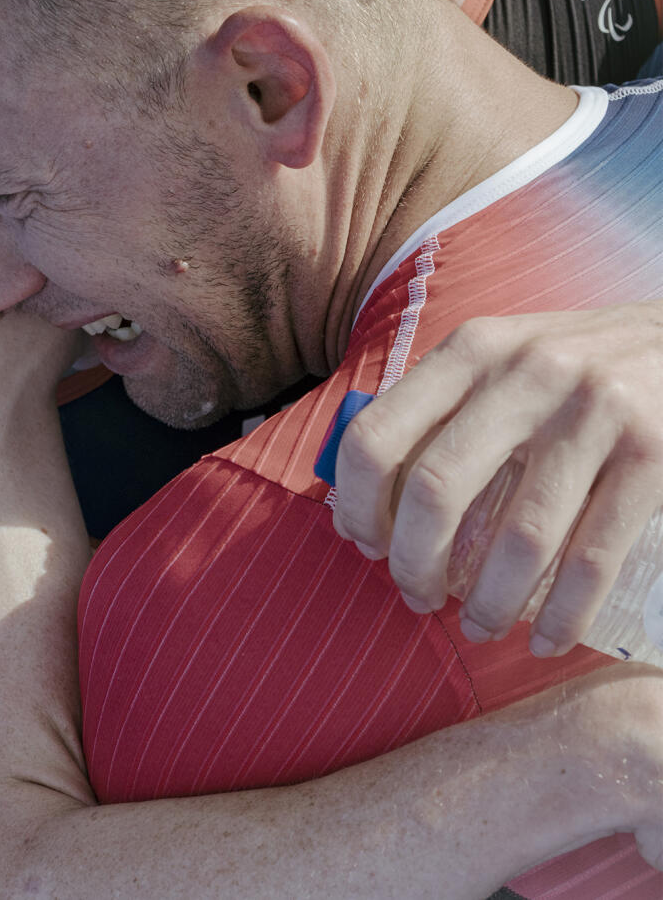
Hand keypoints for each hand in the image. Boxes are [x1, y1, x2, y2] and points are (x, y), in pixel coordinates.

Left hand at [330, 303, 662, 655]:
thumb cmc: (575, 364)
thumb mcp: (501, 357)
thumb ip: (441, 406)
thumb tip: (366, 494)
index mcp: (470, 351)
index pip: (376, 435)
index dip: (356, 504)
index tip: (364, 545)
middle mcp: (524, 375)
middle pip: (435, 490)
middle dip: (414, 562)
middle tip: (417, 595)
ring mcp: (592, 414)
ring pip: (518, 537)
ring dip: (490, 602)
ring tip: (478, 627)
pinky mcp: (651, 453)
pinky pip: (594, 557)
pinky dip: (564, 612)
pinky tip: (548, 638)